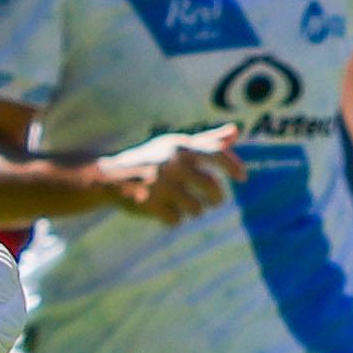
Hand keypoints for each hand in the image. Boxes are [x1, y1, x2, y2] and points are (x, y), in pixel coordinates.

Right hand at [95, 125, 244, 223]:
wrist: (109, 177)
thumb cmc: (150, 159)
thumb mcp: (175, 145)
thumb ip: (207, 140)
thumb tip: (236, 131)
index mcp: (180, 147)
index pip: (216, 153)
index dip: (233, 166)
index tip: (243, 177)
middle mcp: (172, 164)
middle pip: (212, 188)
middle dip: (216, 198)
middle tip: (214, 201)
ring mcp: (159, 185)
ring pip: (196, 208)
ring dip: (194, 211)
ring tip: (185, 206)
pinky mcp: (148, 204)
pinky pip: (175, 220)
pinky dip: (172, 220)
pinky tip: (164, 212)